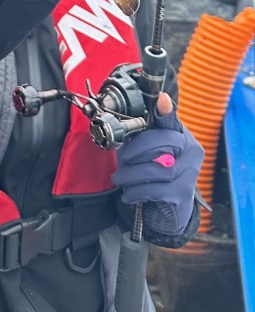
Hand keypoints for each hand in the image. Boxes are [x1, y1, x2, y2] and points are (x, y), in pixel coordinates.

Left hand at [112, 93, 203, 236]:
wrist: (168, 210)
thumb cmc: (155, 173)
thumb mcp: (147, 151)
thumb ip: (142, 134)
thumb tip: (136, 113)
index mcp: (183, 137)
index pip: (170, 122)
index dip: (165, 112)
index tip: (162, 100)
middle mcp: (192, 153)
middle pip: (164, 143)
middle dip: (135, 150)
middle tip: (120, 159)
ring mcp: (190, 175)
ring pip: (157, 169)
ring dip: (131, 175)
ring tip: (119, 178)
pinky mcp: (184, 196)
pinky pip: (156, 190)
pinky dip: (137, 192)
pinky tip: (128, 194)